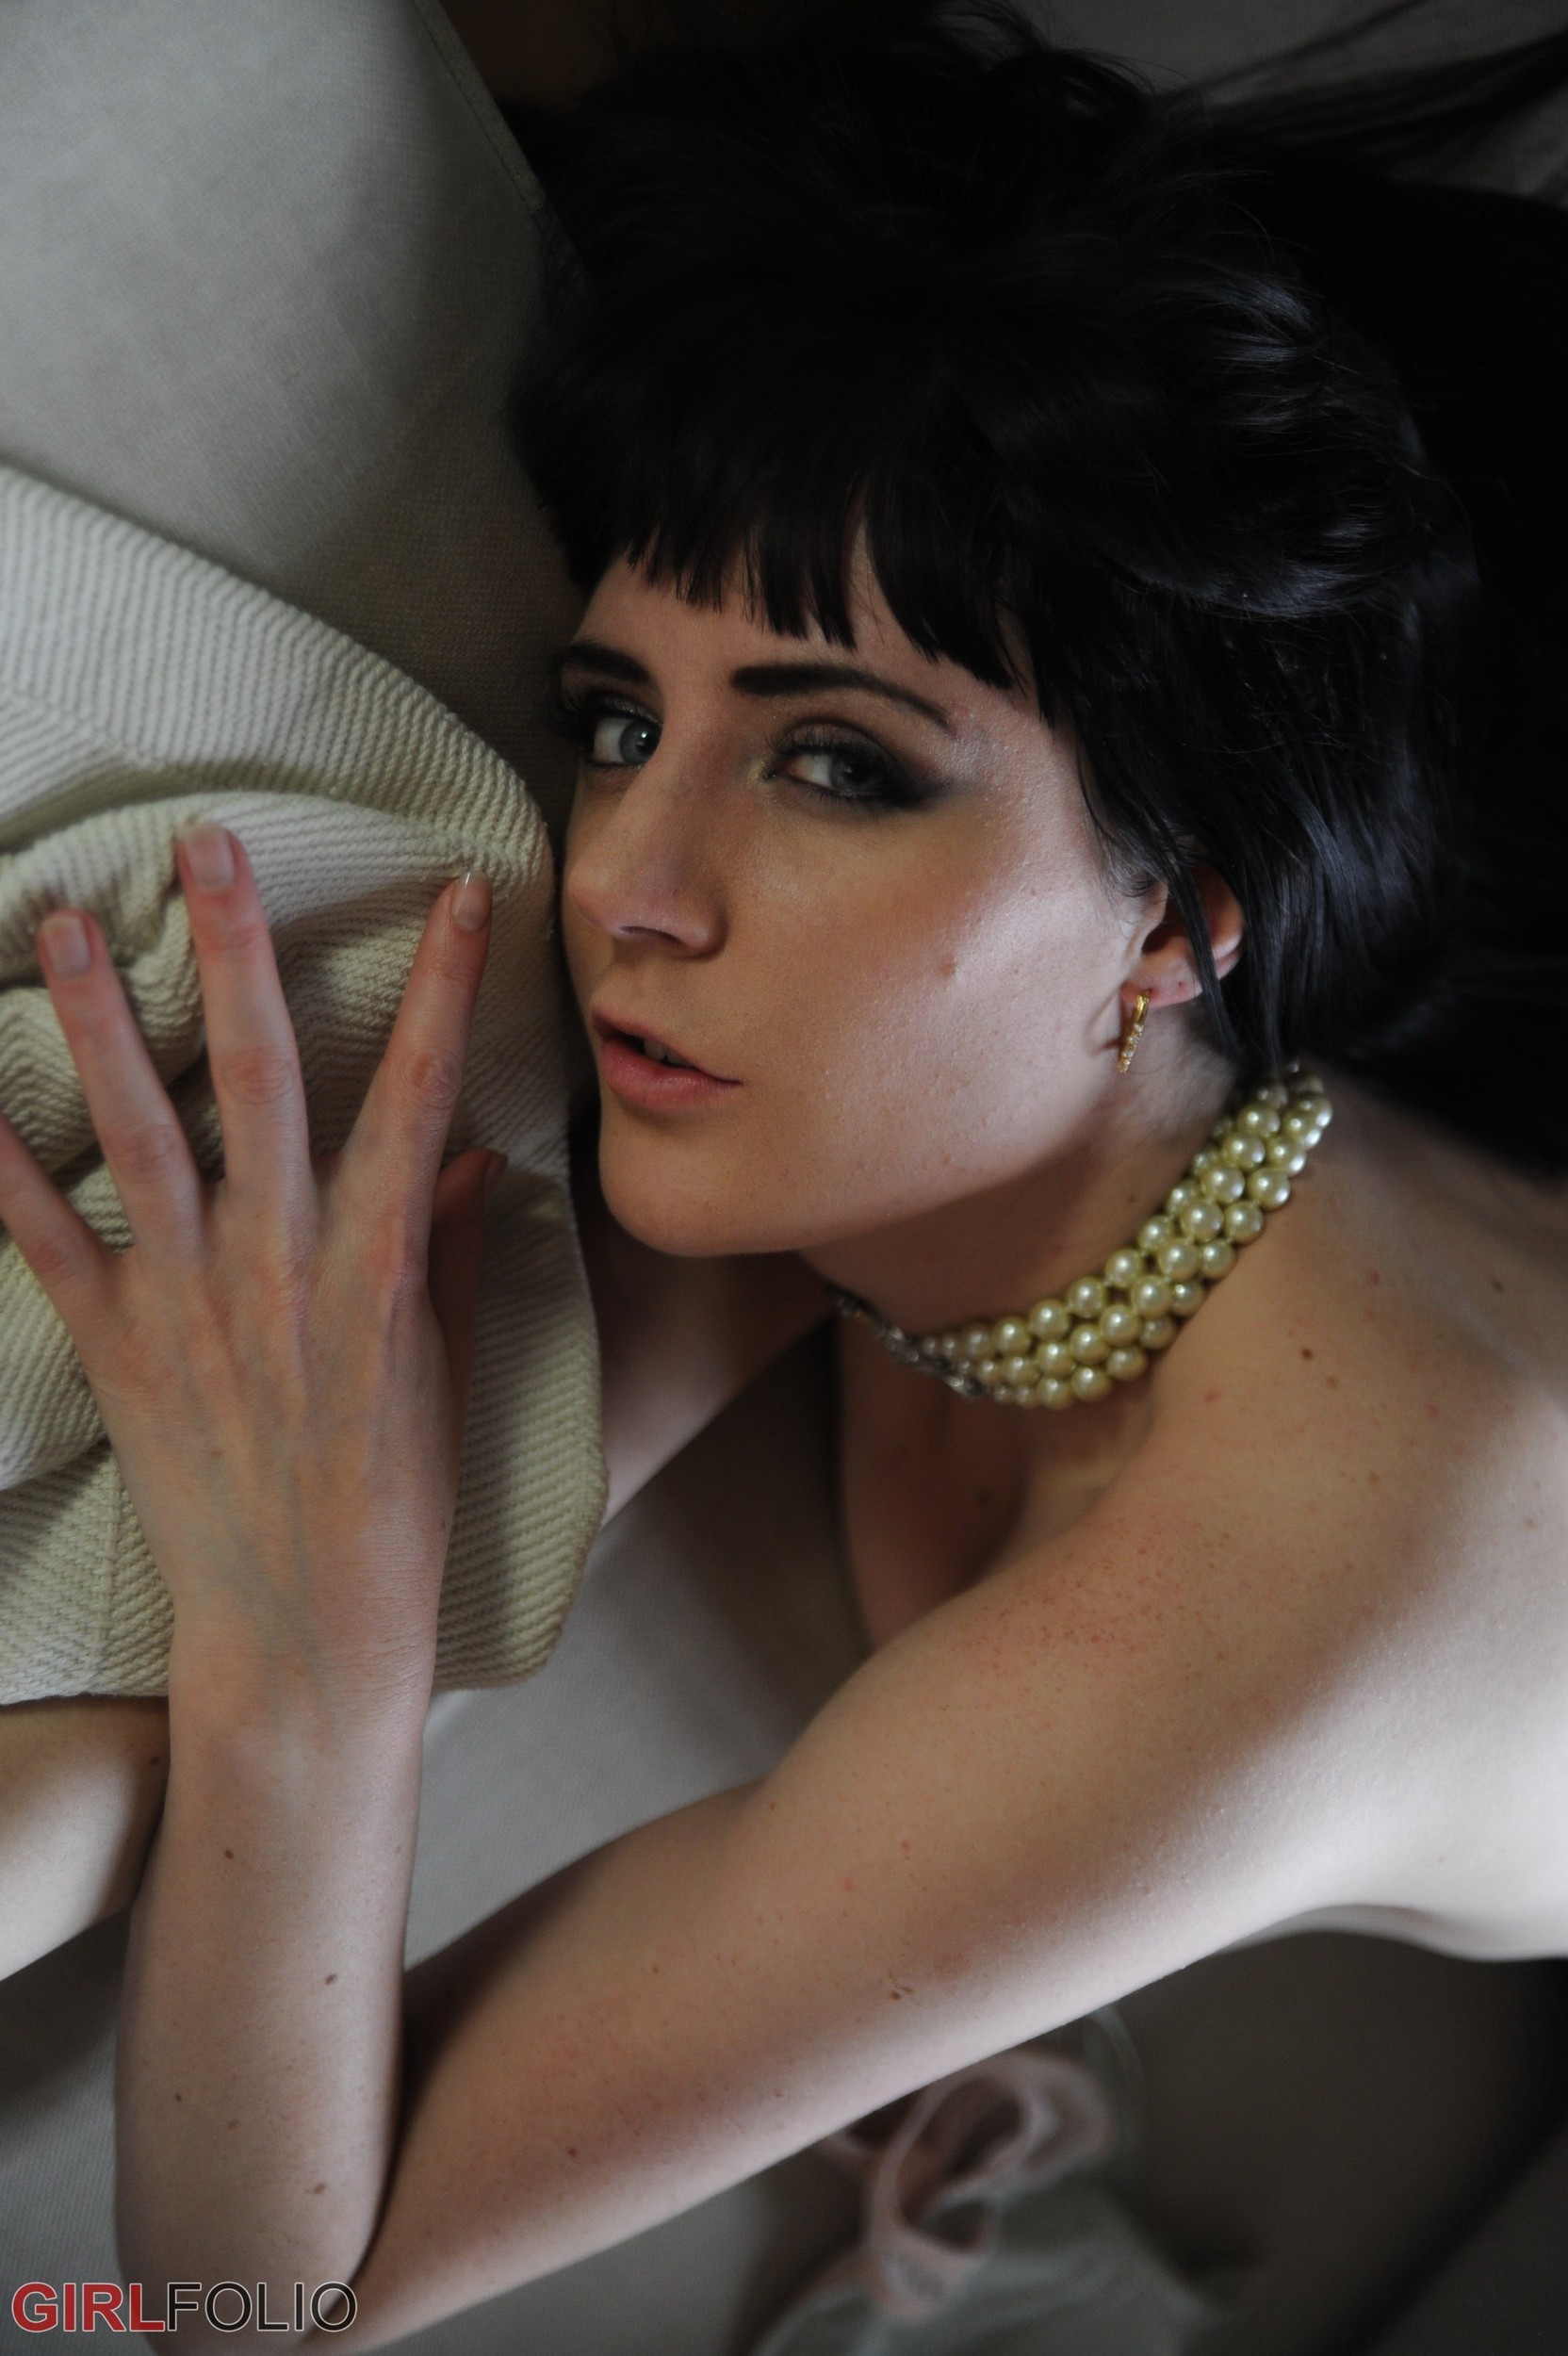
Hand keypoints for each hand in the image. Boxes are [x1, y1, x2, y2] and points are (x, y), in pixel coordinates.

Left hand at [0, 825, 498, 1703]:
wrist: (309, 1635)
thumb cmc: (397, 1513)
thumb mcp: (450, 1376)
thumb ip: (453, 1260)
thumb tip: (473, 1162)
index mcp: (379, 1265)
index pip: (422, 1095)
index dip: (445, 989)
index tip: (461, 896)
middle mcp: (282, 1263)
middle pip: (258, 1075)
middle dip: (237, 950)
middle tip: (208, 845)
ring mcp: (191, 1301)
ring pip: (139, 1131)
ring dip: (101, 1020)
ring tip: (66, 922)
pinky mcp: (118, 1347)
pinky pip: (44, 1237)